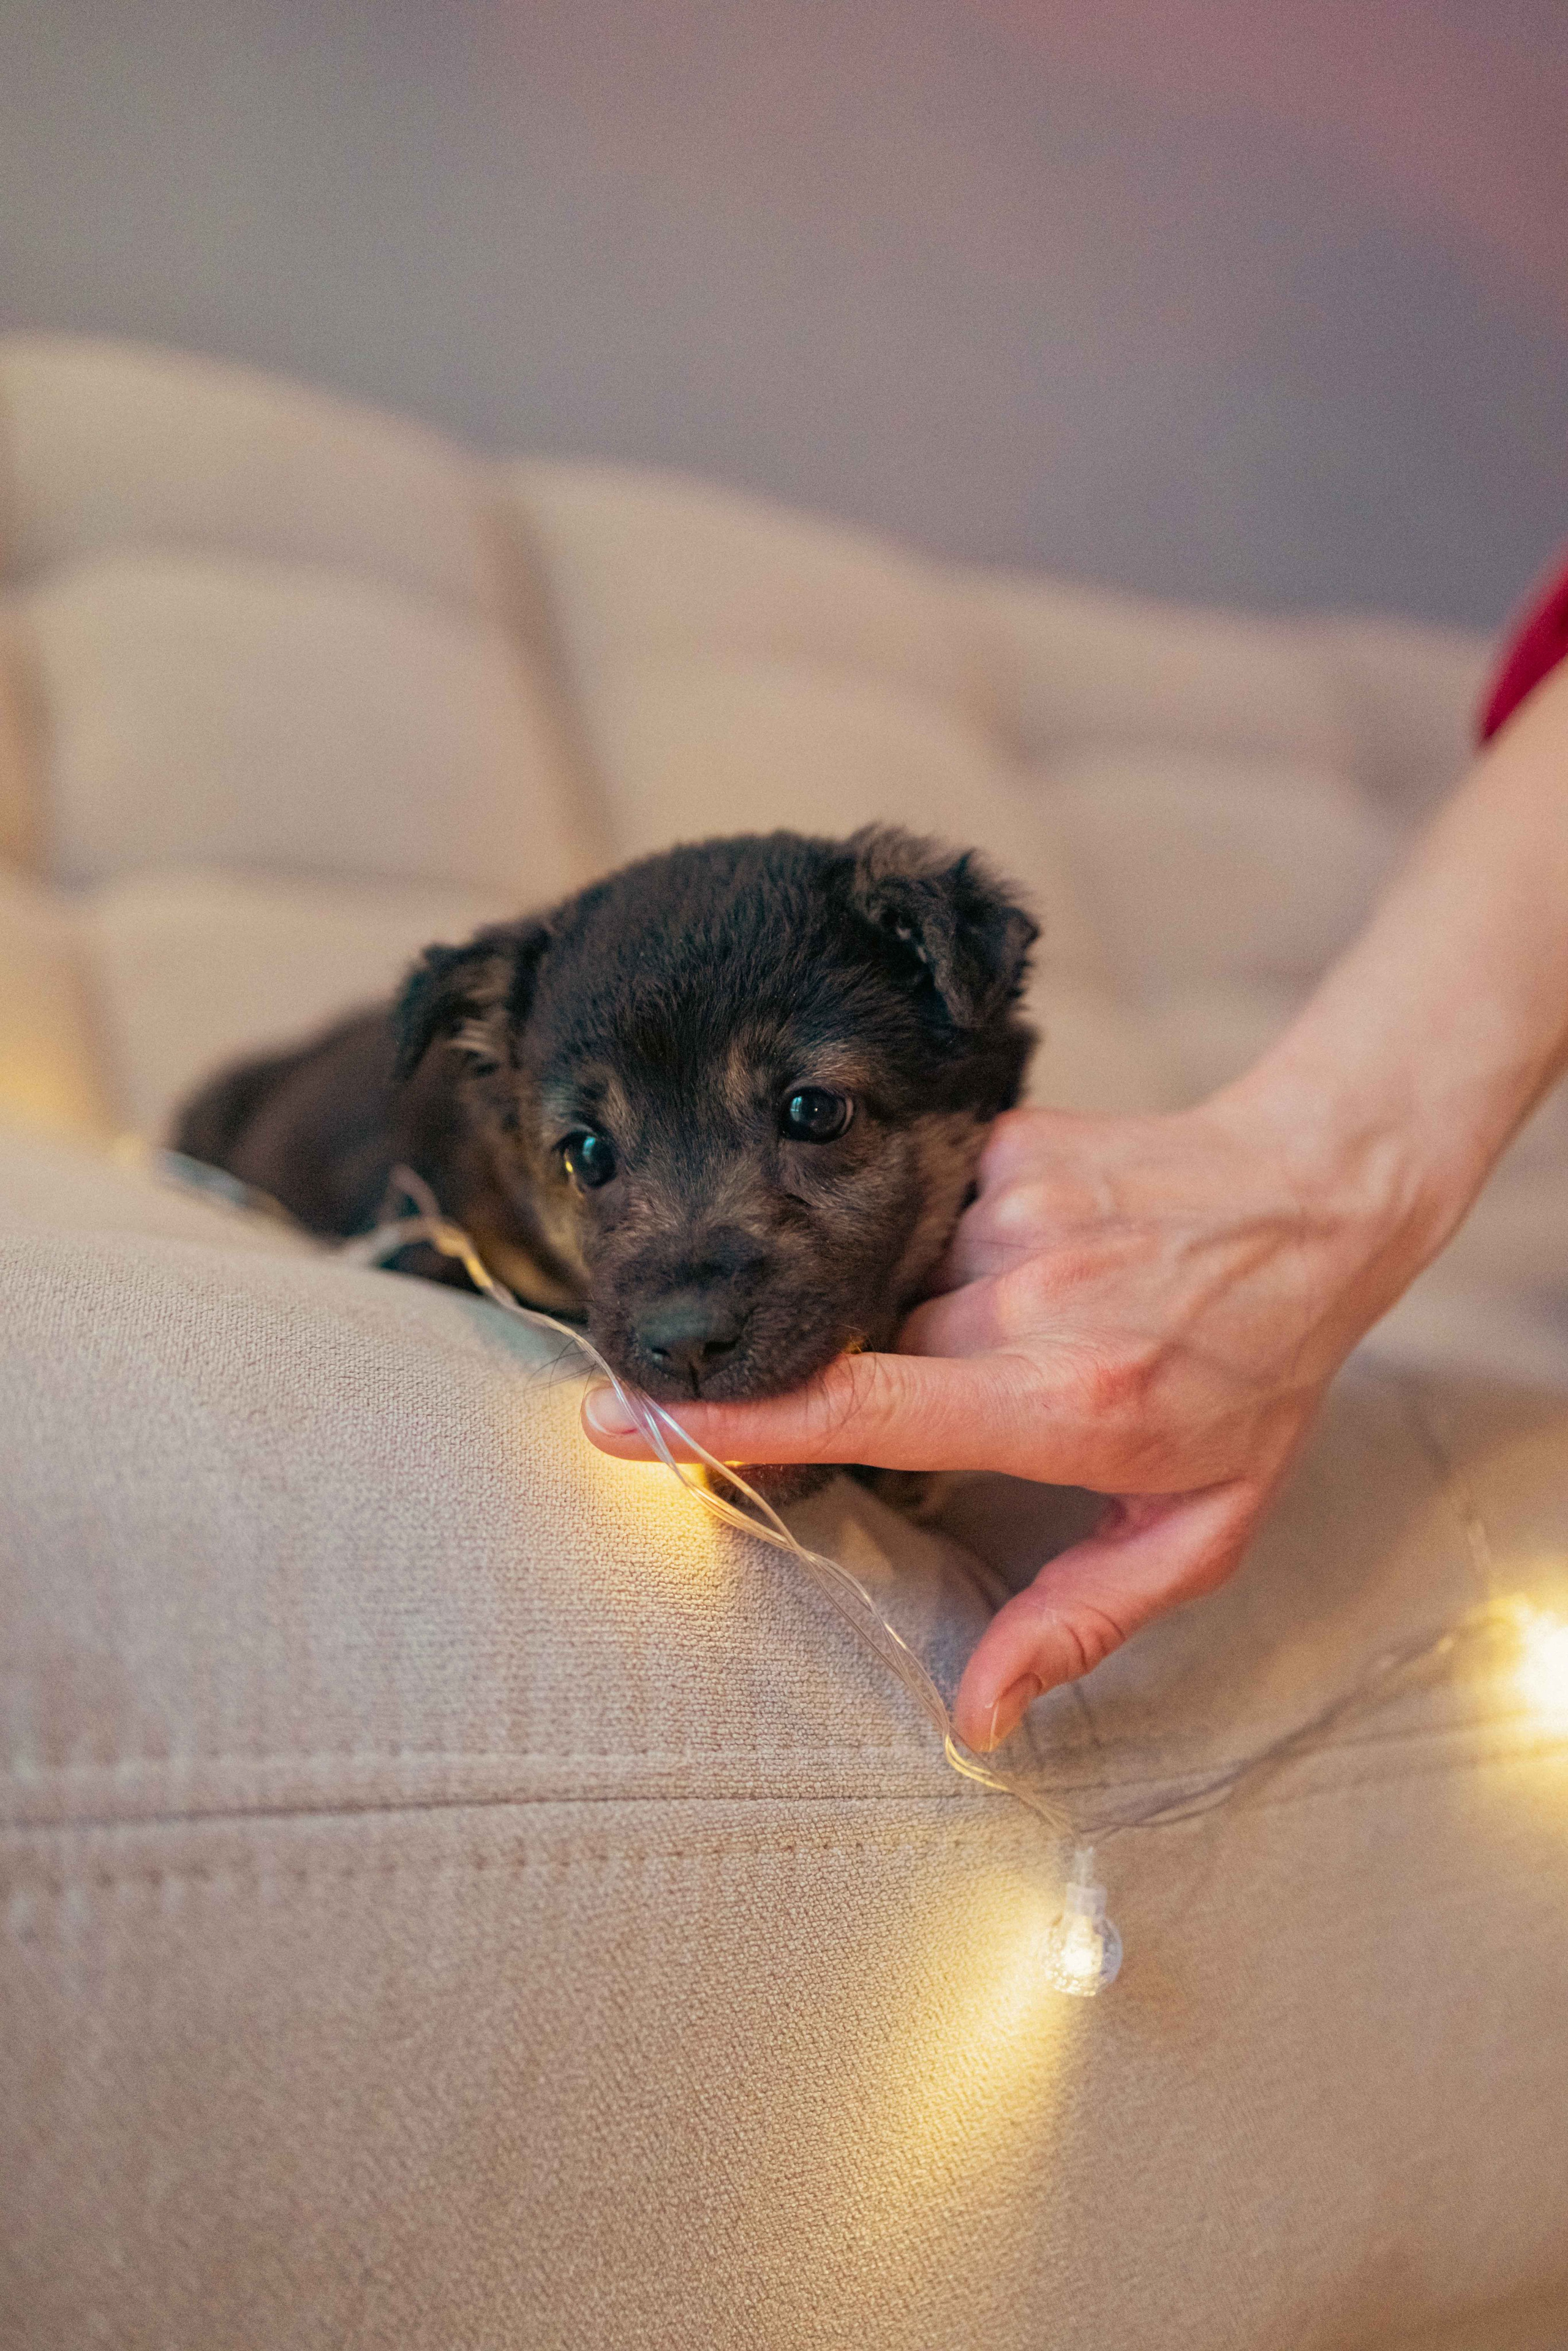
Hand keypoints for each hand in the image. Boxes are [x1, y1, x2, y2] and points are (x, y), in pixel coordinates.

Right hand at [584, 1088, 1422, 1749]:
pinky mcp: (999, 1144)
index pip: (859, 1407)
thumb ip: (1080, 1624)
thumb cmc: (1256, 1376)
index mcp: (1062, 1402)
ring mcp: (1006, 1208)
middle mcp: (1025, 1298)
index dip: (731, 1420)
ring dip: (907, 1317)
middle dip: (841, 1382)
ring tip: (1012, 1324)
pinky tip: (1020, 1260)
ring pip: (882, 1280)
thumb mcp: (1201, 1530)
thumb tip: (975, 1718)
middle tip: (914, 1397)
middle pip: (856, 1348)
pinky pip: (913, 1213)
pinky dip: (937, 1252)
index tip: (616, 1423)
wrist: (1315, 1193)